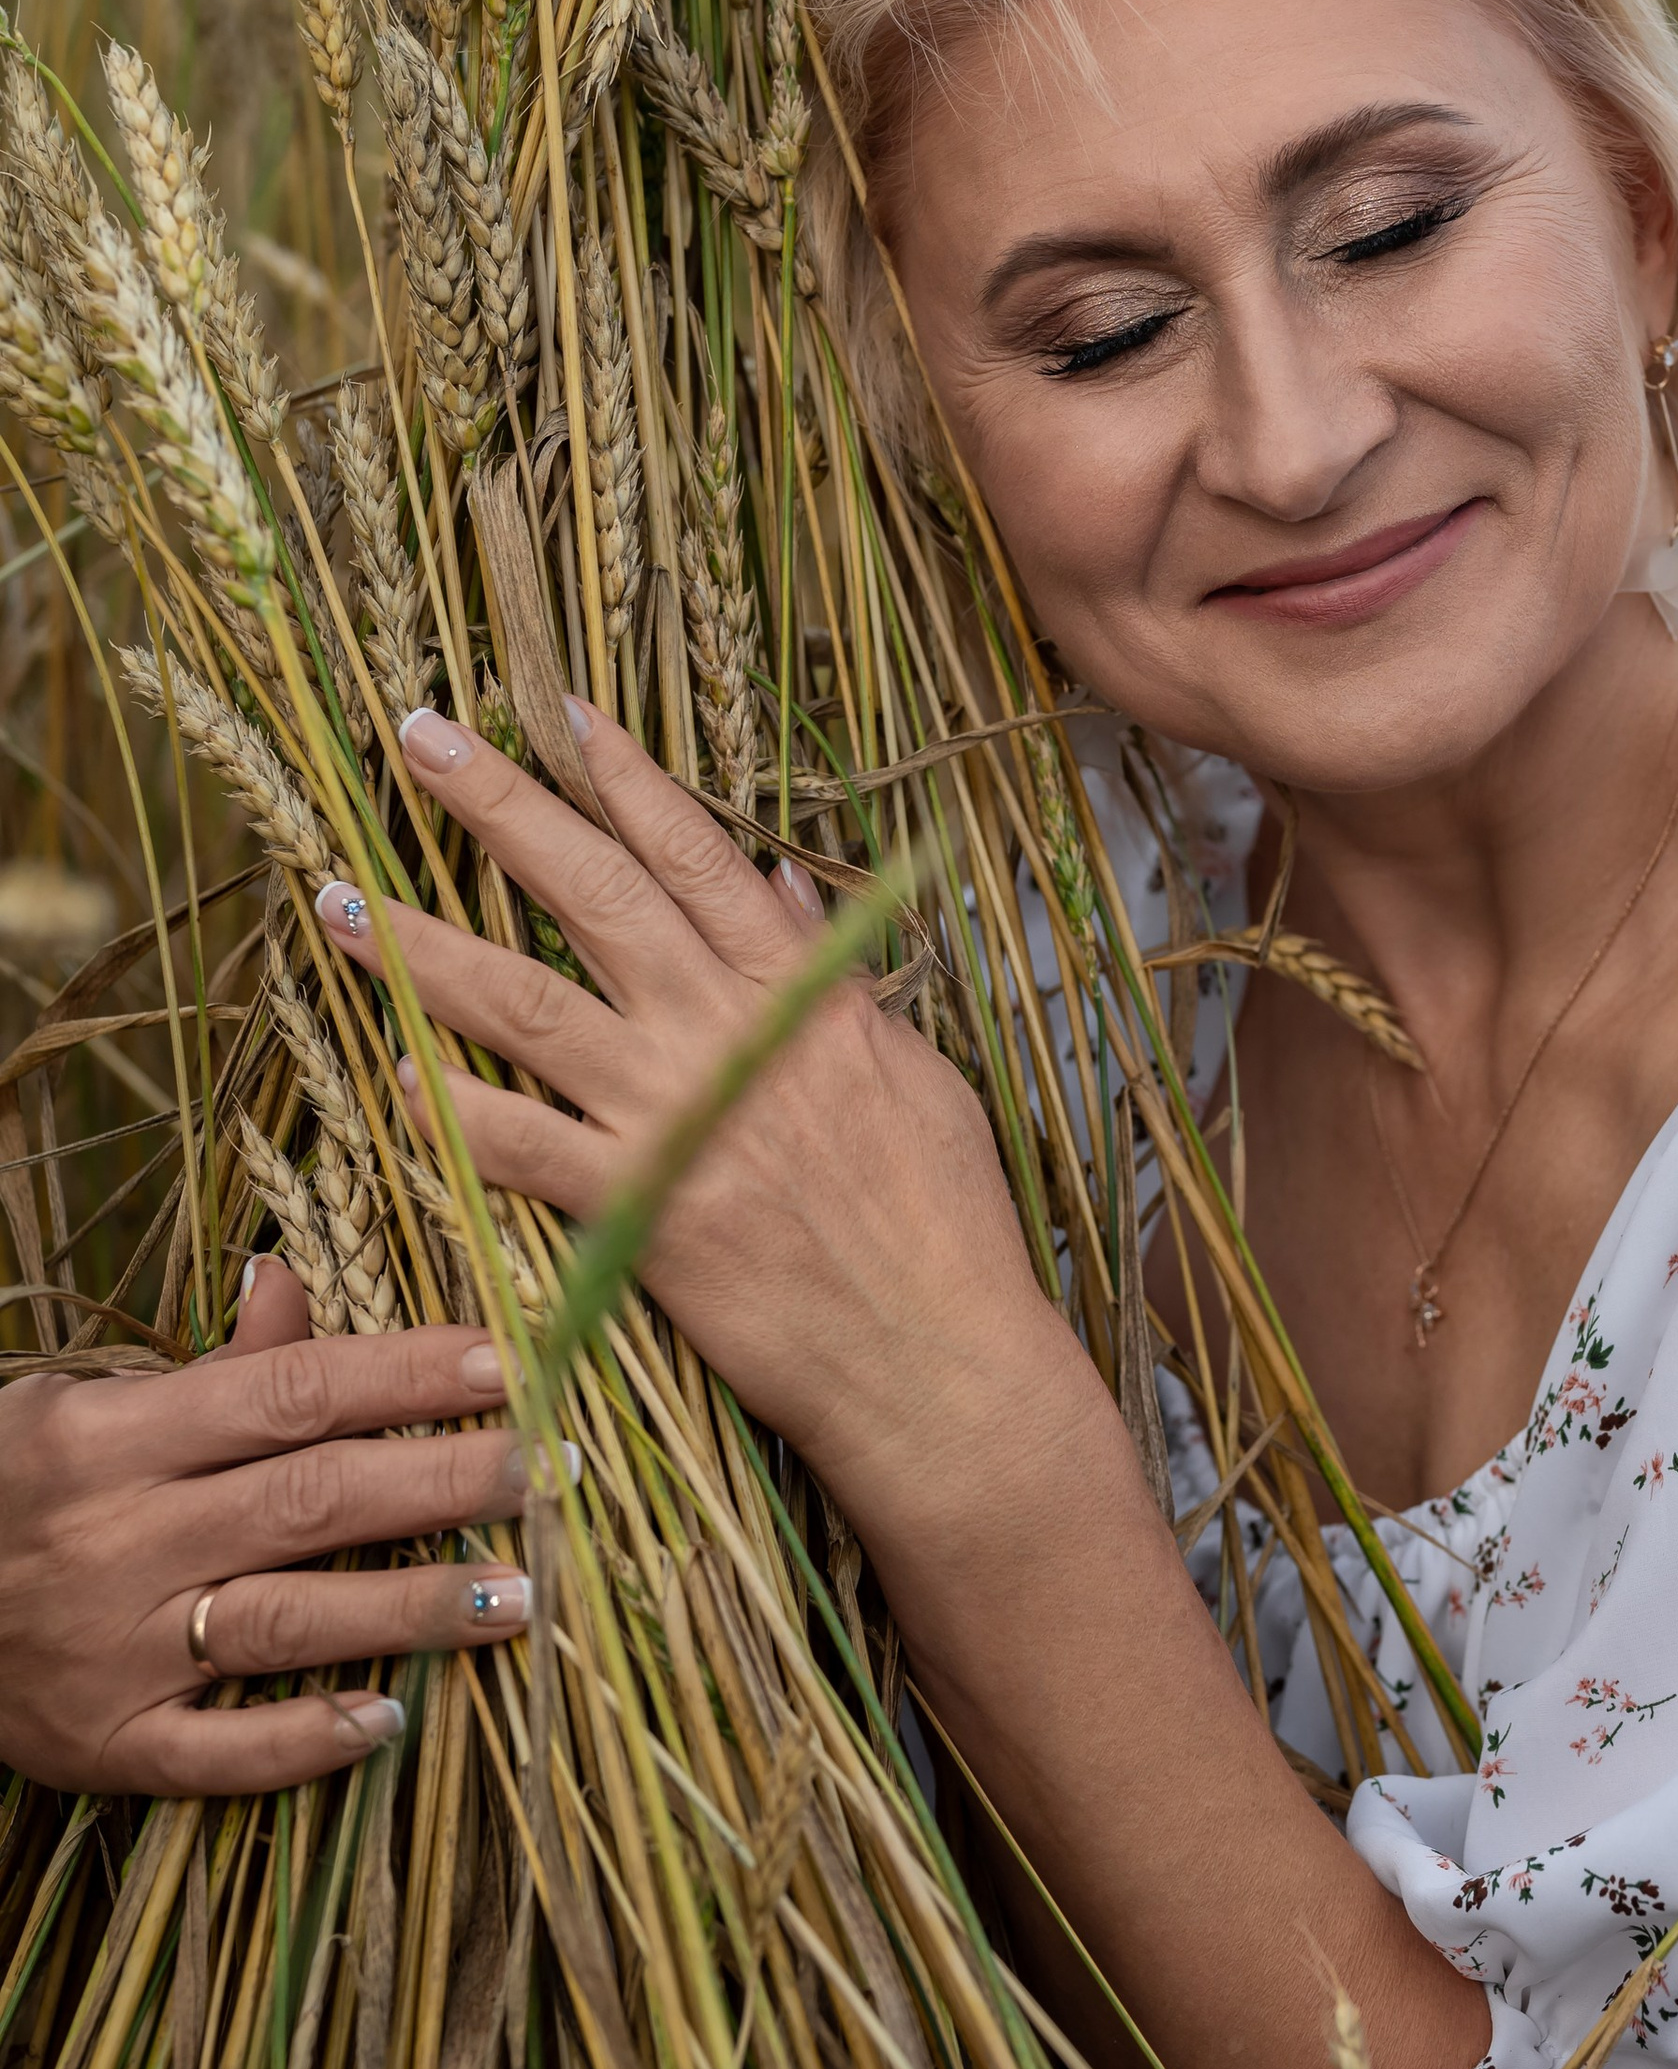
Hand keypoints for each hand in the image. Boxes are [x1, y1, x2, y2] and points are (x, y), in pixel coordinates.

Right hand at [0, 1259, 538, 1793]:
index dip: (407, 1375)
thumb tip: (292, 1280)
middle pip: (312, 1500)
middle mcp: (119, 1542)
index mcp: (111, 1439)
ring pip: (287, 1623)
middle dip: (446, 1480)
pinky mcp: (103, 1746)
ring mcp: (114, 1652)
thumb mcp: (74, 1408)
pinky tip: (388, 1722)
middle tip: (554, 1468)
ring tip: (522, 1596)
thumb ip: (203, 1369)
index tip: (513, 1361)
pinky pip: (217, 1755)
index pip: (289, 1393)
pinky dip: (303, 1741)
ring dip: (413, 1608)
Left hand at [314, 703, 1078, 1538]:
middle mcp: (729, 1036)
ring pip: (524, 1004)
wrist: (936, 1357)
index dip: (626, 778)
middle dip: (500, 806)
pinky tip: (381, 1080)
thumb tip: (783, 882)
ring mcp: (675, 1118)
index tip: (560, 711)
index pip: (697, 856)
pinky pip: (514, 1146)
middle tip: (420, 739)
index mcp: (803, 995)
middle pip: (595, 894)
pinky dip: (446, 1112)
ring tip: (339, 898)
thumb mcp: (916, 1074)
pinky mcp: (635, 1210)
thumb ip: (839, 978)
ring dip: (421, 947)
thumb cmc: (946, 1226)